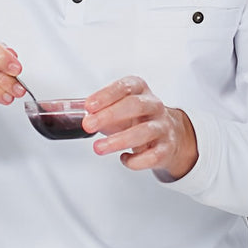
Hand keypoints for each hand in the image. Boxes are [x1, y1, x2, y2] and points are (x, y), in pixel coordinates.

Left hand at [83, 76, 197, 179]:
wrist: (167, 135)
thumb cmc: (135, 118)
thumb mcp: (118, 107)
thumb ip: (99, 110)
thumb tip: (80, 117)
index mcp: (140, 90)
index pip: (125, 87)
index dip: (106, 95)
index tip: (89, 106)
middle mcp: (154, 105)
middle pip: (135, 106)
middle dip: (109, 115)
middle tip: (88, 125)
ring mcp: (163, 127)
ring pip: (144, 132)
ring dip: (118, 140)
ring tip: (98, 147)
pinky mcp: (167, 148)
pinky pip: (152, 156)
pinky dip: (136, 160)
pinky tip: (124, 158)